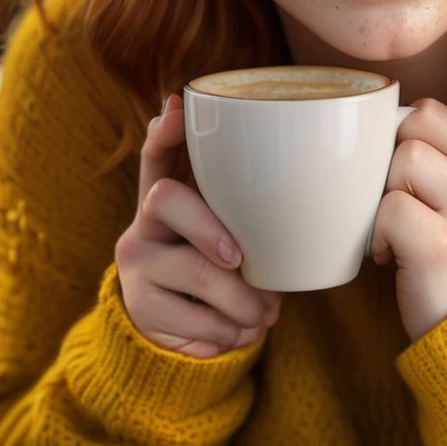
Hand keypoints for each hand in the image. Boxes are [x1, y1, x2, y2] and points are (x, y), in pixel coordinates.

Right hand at [115, 93, 282, 358]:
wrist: (182, 335)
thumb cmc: (221, 270)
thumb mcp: (229, 234)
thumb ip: (247, 207)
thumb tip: (309, 182)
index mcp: (168, 197)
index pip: (158, 153)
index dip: (166, 130)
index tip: (179, 110)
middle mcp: (144, 222)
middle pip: (166, 198)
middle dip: (210, 226)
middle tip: (240, 258)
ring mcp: (137, 263)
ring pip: (193, 269)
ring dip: (241, 298)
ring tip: (266, 313)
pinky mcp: (139, 305)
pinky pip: (193, 316)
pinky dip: (227, 330)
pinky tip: (240, 331)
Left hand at [369, 98, 446, 341]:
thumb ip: (443, 159)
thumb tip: (382, 128)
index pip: (427, 111)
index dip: (402, 140)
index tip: (407, 179)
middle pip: (409, 131)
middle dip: (391, 167)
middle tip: (402, 204)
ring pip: (400, 162)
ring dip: (385, 199)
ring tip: (399, 231)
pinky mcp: (439, 245)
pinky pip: (388, 209)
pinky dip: (379, 235)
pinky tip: (393, 256)